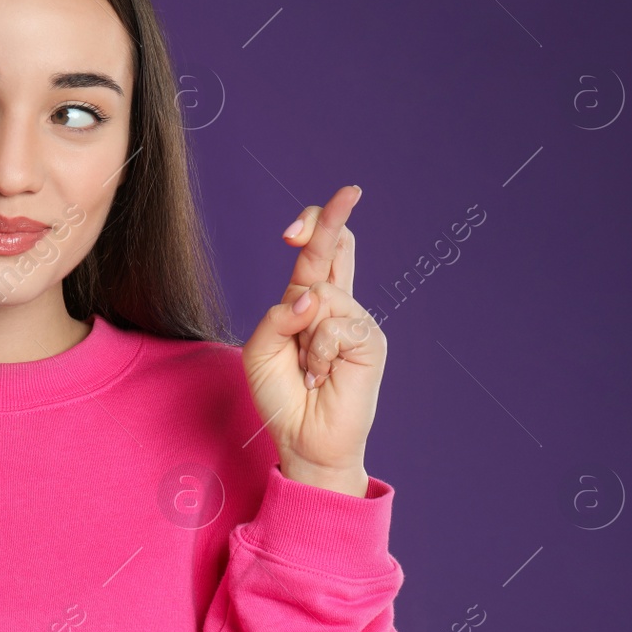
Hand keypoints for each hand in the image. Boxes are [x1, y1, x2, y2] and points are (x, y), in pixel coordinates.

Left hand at [241, 185, 386, 494]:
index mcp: (307, 302)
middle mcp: (335, 306)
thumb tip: (312, 295)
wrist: (304, 440)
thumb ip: (277, 316)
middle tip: (350, 191)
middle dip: (334, 218)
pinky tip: (321, 375)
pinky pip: (334, 325)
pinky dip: (318, 352)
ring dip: (303, 336)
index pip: (318, 253)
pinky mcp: (370, 341)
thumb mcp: (262, 350)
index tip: (300, 221)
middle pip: (338, 247)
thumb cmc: (281, 396)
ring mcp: (356, 321)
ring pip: (322, 295)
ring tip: (308, 368)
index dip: (316, 226)